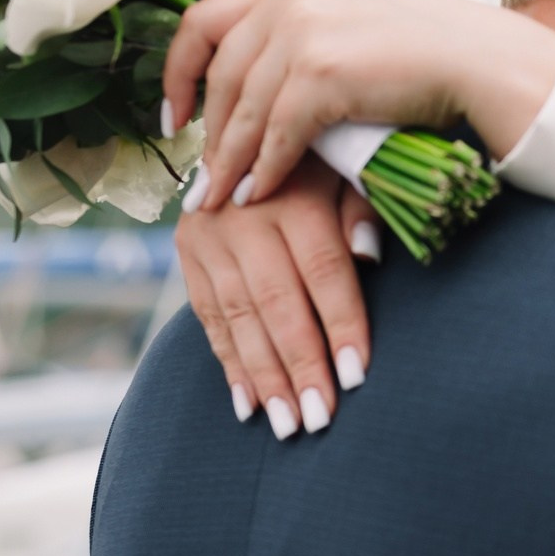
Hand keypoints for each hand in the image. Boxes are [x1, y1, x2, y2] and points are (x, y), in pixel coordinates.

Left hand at [162, 0, 554, 213]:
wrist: (481, 61)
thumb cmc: (424, 54)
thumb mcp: (349, 27)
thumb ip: (299, 43)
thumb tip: (252, 92)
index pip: (202, 22)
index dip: (177, 74)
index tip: (174, 118)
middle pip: (220, 75)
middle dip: (206, 134)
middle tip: (202, 180)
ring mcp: (303, 33)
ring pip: (243, 110)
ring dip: (230, 161)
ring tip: (223, 199)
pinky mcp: (321, 74)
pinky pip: (277, 133)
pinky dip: (265, 168)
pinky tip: (260, 194)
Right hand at [176, 154, 378, 436]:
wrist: (249, 129)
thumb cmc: (323, 159)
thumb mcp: (350, 169)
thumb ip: (363, 209)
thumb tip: (368, 256)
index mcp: (293, 192)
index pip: (323, 270)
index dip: (341, 324)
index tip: (358, 376)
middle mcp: (243, 214)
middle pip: (276, 302)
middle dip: (299, 365)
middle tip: (320, 419)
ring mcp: (208, 235)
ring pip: (239, 317)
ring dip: (264, 377)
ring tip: (288, 427)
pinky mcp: (186, 252)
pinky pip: (209, 318)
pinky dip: (230, 365)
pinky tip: (250, 405)